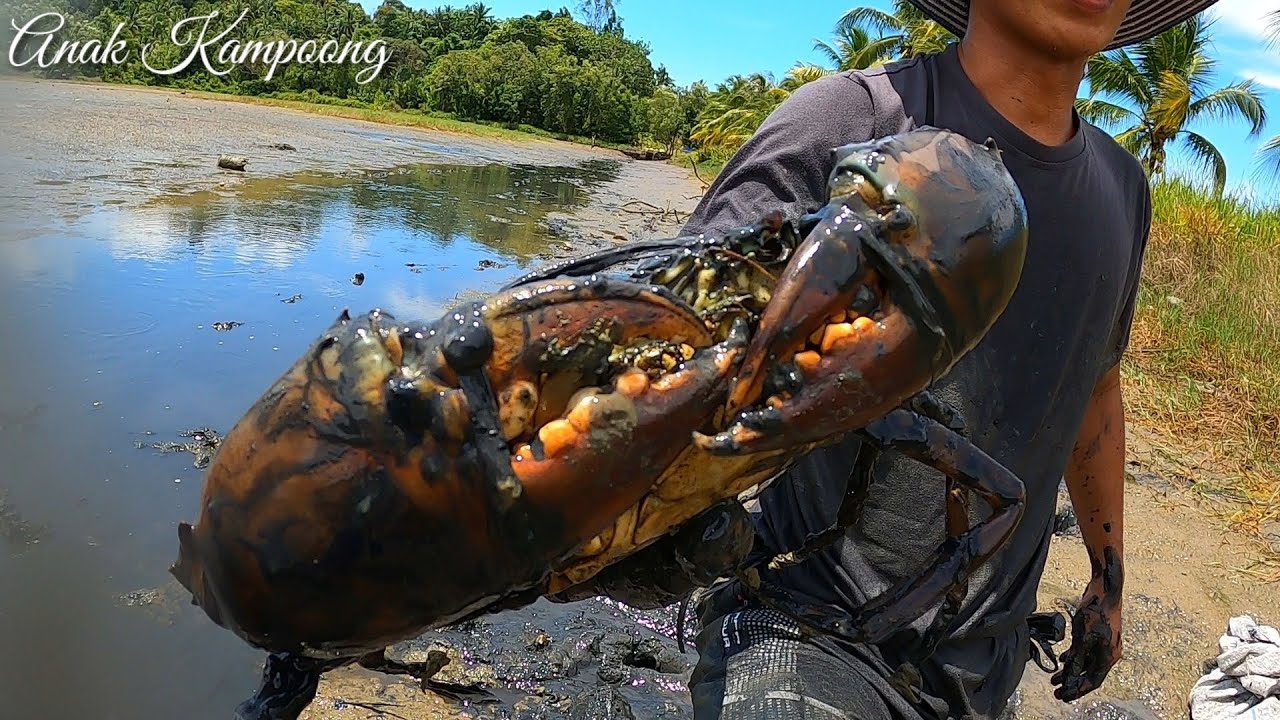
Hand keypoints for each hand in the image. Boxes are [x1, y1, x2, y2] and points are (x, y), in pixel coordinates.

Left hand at [1051, 577, 1122, 700]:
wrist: (1105, 590)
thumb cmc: (1096, 613)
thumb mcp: (1083, 639)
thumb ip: (1077, 659)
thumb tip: (1071, 676)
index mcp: (1108, 657)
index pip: (1093, 681)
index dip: (1077, 690)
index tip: (1063, 696)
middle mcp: (1108, 653)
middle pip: (1088, 673)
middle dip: (1071, 682)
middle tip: (1055, 690)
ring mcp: (1103, 643)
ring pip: (1085, 662)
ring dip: (1071, 669)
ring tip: (1055, 677)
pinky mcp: (1097, 634)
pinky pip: (1085, 651)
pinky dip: (1074, 656)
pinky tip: (1063, 659)